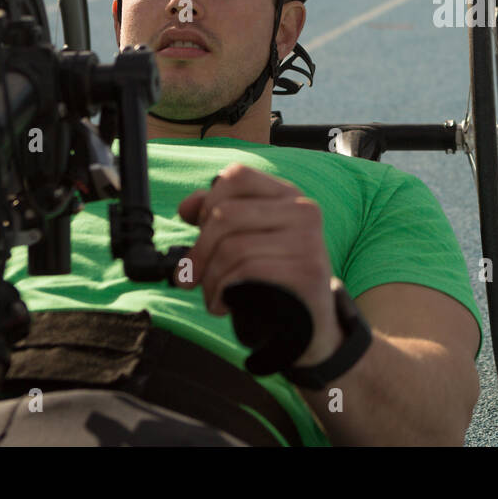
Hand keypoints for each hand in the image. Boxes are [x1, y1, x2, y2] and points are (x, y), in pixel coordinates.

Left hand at [175, 163, 343, 367]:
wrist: (310, 322)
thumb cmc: (274, 278)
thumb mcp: (249, 240)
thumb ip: (219, 217)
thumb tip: (187, 207)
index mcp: (287, 195)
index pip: (237, 176)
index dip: (208, 202)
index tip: (198, 229)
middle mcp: (303, 210)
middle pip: (225, 214)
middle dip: (198, 252)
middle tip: (189, 276)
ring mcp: (309, 240)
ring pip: (231, 248)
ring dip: (209, 281)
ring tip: (213, 296)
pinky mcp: (307, 271)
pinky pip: (246, 273)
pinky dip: (223, 293)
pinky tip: (225, 304)